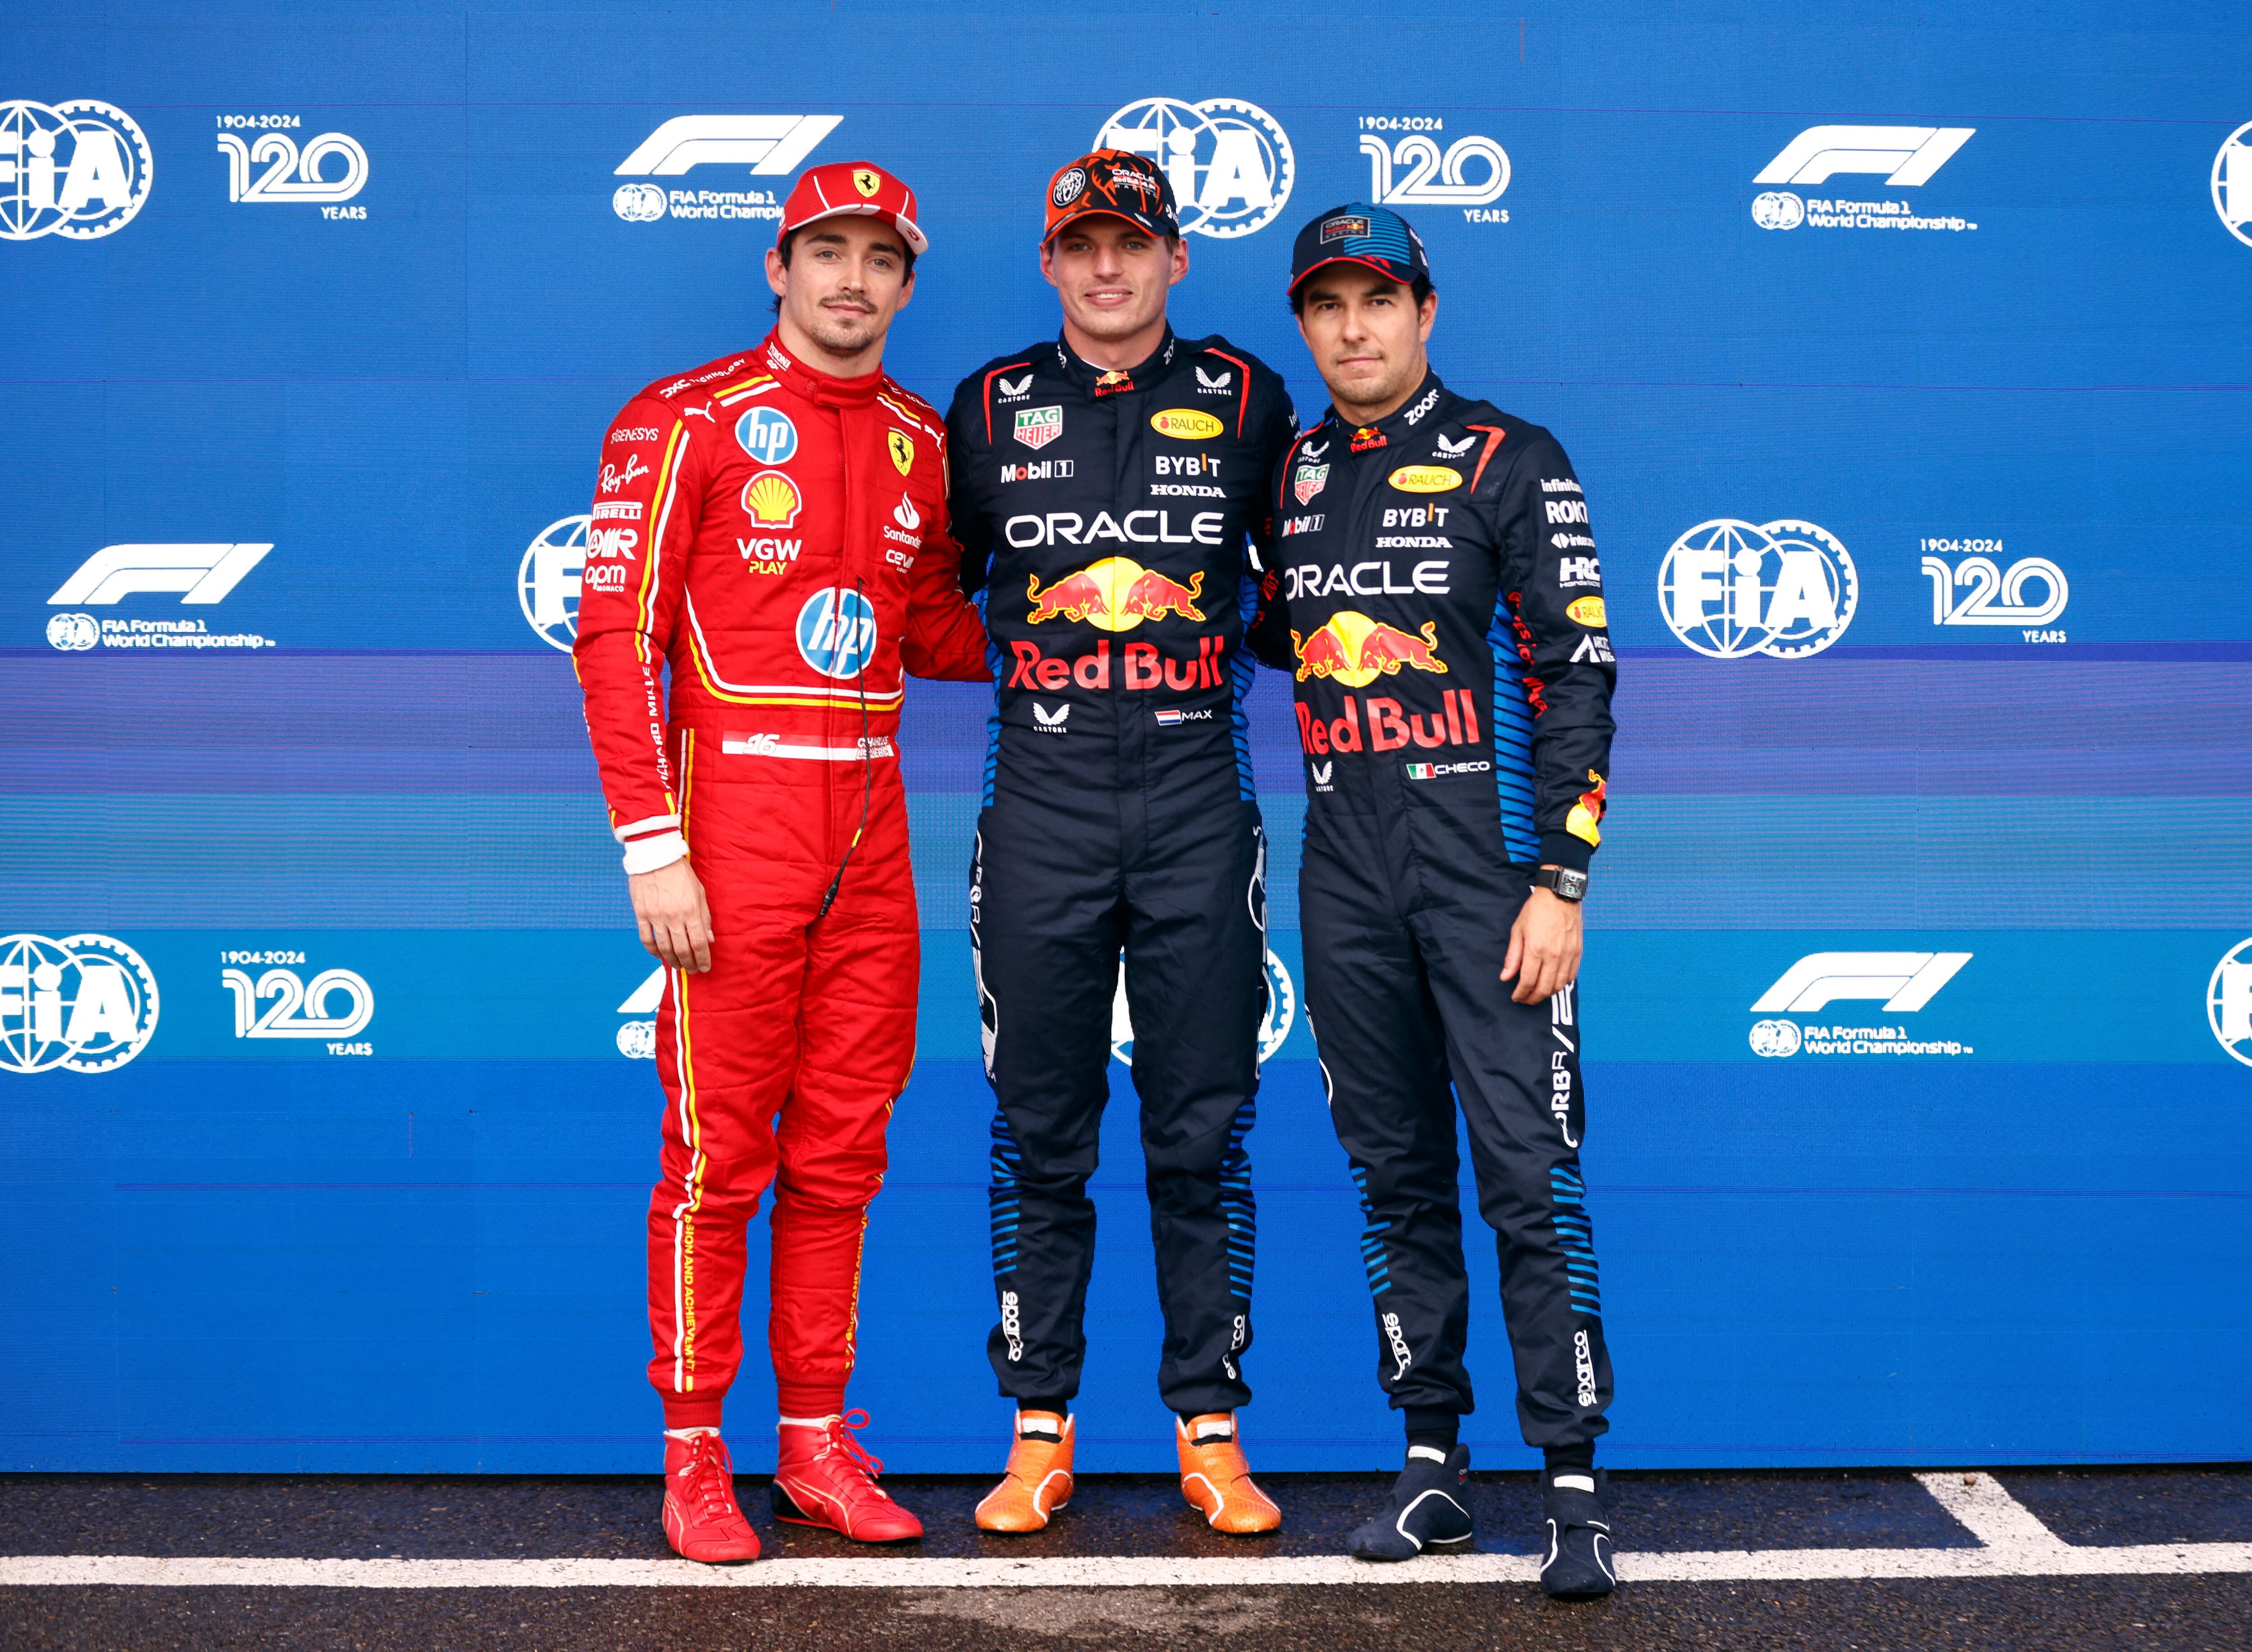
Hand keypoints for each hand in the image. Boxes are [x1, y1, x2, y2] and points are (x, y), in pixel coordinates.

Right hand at [629, 857, 713, 972]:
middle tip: (692, 970)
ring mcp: (655, 916)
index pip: (699, 943)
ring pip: (665, 948)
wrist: (655, 857)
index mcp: (691, 910)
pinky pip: (646, 939)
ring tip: (679, 966)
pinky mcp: (641, 914)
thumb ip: (705, 917)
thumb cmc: (680, 874)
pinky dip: (653, 951)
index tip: (705, 967)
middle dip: (690, 964)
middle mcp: (673, 916)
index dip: (703, 959)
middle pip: (683, 949)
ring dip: (673, 961)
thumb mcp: (699, 892)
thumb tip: (709, 939)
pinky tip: (660, 956)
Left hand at [1501, 875, 1582, 1004]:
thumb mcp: (1518, 931)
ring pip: (1558, 985)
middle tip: (1525, 1000)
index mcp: (1535, 949)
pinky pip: (1571, 976)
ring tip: (1538, 994)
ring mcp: (1567, 955)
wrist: (1560, 895)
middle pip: (1544, 988)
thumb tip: (1505, 977)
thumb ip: (1512, 957)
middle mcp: (1553, 955)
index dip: (1520, 994)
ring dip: (1547, 994)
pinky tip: (1553, 984)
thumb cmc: (1536, 910)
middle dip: (1532, 998)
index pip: (1527, 981)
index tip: (1515, 997)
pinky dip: (1561, 984)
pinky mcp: (1577, 952)